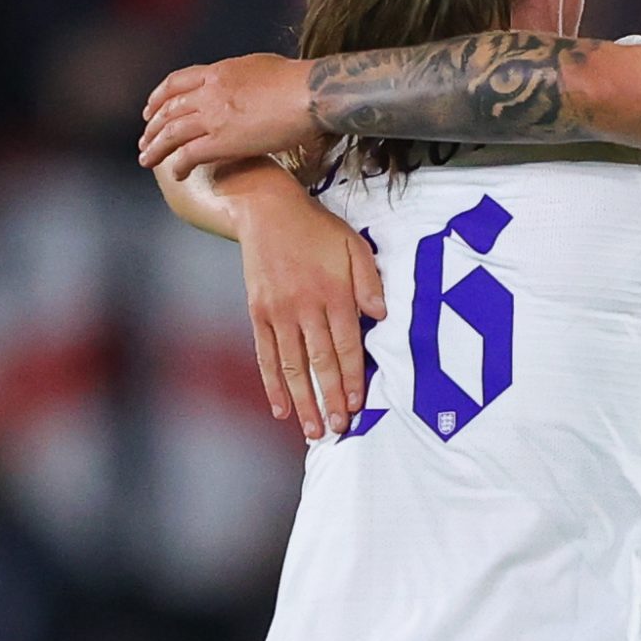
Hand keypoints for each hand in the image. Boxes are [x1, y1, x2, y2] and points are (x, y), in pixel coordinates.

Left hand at [140, 54, 315, 173]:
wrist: (311, 93)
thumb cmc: (301, 80)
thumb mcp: (264, 65)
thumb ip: (246, 76)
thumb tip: (249, 82)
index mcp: (218, 72)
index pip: (177, 82)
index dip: (159, 97)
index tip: (151, 109)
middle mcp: (209, 93)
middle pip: (169, 109)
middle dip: (152, 127)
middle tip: (144, 140)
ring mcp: (214, 117)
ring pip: (172, 133)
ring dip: (156, 148)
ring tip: (147, 160)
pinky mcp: (224, 141)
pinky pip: (190, 154)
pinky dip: (179, 165)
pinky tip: (177, 175)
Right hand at [233, 170, 385, 437]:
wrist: (266, 209)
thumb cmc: (318, 230)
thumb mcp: (355, 246)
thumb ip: (370, 282)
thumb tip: (382, 317)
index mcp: (333, 293)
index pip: (347, 345)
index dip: (353, 378)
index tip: (358, 405)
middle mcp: (304, 306)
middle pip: (320, 362)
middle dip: (330, 399)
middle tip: (337, 429)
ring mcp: (277, 312)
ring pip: (292, 365)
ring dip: (303, 401)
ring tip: (312, 431)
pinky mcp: (258, 313)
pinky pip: (266, 355)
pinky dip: (272, 384)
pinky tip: (280, 409)